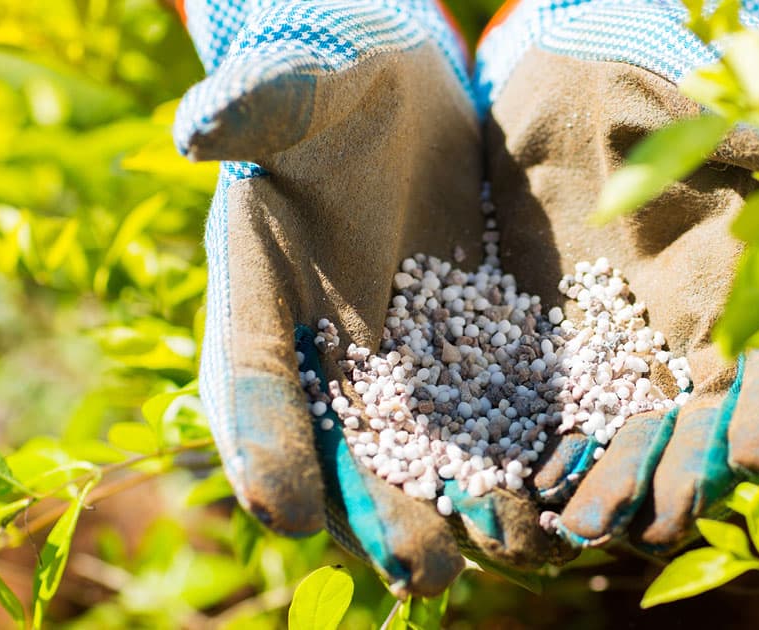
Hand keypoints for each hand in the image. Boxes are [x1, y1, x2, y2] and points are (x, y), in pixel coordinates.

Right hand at [177, 0, 560, 595]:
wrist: (397, 93)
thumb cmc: (330, 84)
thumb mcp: (297, 89)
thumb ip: (258, 107)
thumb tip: (198, 127)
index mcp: (260, 297)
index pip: (254, 381)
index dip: (265, 443)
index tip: (285, 507)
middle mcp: (325, 350)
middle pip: (344, 447)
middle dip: (382, 510)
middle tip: (423, 571)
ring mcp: (396, 358)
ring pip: (421, 449)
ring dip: (460, 506)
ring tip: (509, 549)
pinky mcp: (465, 347)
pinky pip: (486, 412)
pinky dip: (515, 456)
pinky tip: (560, 495)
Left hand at [476, 0, 758, 549]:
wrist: (569, 104)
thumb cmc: (654, 107)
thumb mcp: (709, 132)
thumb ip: (749, 182)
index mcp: (757, 298)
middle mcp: (699, 349)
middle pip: (704, 434)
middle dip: (682, 478)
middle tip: (656, 515)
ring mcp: (629, 366)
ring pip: (633, 446)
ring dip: (614, 490)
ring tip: (583, 520)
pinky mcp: (561, 367)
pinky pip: (561, 426)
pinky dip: (551, 460)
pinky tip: (535, 486)